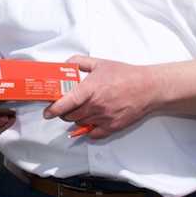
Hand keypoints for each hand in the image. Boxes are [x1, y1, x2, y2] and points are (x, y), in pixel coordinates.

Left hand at [44, 56, 160, 138]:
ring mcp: (104, 118)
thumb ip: (79, 62)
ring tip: (80, 111)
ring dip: (76, 119)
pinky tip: (90, 123)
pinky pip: (94, 134)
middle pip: (70, 116)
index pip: (65, 104)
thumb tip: (65, 64)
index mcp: (90, 89)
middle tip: (64, 108)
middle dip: (64, 113)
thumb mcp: (100, 63)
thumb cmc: (126, 75)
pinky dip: (89, 130)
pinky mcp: (113, 127)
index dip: (53, 110)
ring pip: (80, 124)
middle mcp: (95, 106)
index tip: (47, 112)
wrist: (148, 88)